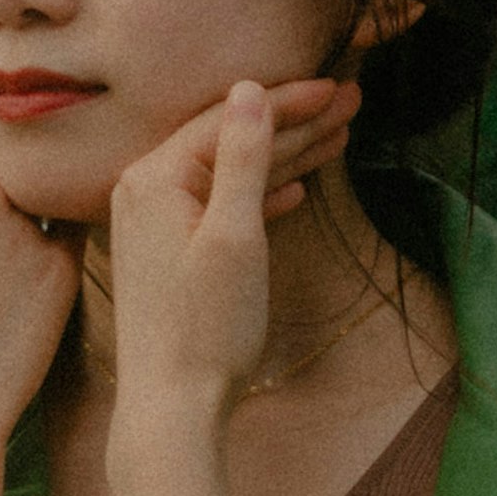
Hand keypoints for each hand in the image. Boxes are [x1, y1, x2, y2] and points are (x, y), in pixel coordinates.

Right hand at [0, 103, 74, 462]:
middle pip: (4, 142)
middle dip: (1, 149)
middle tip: (2, 173)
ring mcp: (27, 233)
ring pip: (44, 180)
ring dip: (37, 185)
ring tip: (35, 203)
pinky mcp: (62, 271)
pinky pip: (72, 226)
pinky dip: (63, 225)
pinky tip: (55, 242)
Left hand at [105, 74, 360, 435]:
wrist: (172, 408)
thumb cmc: (205, 327)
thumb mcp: (234, 235)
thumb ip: (242, 158)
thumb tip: (249, 90)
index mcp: (154, 179)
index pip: (227, 119)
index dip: (287, 101)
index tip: (338, 87)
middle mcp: (145, 192)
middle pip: (229, 141)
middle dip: (293, 122)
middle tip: (351, 101)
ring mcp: (155, 225)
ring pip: (229, 174)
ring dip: (284, 156)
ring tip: (339, 136)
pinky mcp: (169, 255)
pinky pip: (220, 207)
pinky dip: (260, 194)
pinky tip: (295, 190)